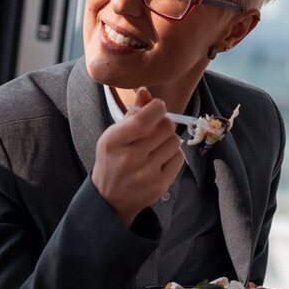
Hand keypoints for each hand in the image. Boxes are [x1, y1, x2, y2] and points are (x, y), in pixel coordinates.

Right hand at [91, 86, 183, 225]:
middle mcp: (129, 158)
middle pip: (165, 127)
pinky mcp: (159, 185)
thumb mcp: (114, 135)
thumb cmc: (113, 159)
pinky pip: (178, 158)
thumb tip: (146, 90)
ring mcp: (146, 174)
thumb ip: (132, 113)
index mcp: (114, 141)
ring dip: (169, 139)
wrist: (110, 198)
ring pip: (174, 141)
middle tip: (157, 128)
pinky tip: (160, 159)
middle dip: (164, 123)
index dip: (157, 108)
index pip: (143, 120)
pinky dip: (172, 154)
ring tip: (157, 146)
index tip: (157, 107)